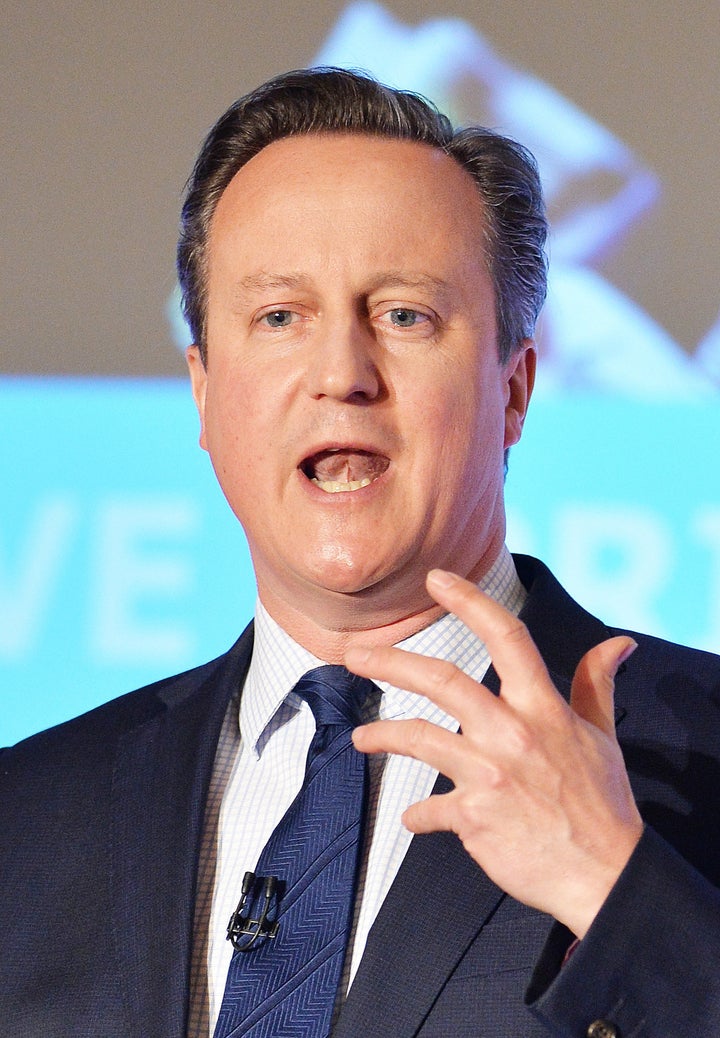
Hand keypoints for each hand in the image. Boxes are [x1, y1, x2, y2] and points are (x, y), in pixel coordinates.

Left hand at [345, 568, 642, 937]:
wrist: (606, 877)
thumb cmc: (604, 805)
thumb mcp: (602, 736)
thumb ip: (596, 684)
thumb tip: (618, 644)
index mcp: (542, 708)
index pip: (505, 637)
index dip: (468, 601)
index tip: (437, 579)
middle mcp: (511, 733)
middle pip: (441, 679)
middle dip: (390, 662)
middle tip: (354, 655)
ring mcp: (489, 775)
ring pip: (419, 738)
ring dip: (382, 735)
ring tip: (362, 738)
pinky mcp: (473, 818)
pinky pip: (430, 809)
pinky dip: (419, 814)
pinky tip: (414, 817)